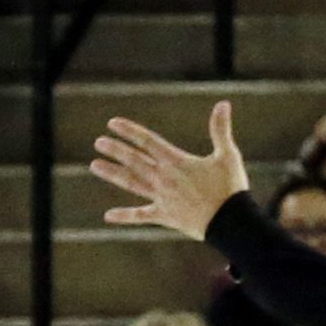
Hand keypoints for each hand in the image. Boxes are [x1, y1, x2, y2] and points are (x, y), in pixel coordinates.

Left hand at [91, 101, 250, 240]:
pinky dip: (125, 215)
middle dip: (116, 150)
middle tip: (98, 142)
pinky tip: (108, 216)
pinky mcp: (165, 216)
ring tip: (95, 166)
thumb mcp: (228, 155)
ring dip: (113, 174)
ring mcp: (162, 198)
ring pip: (132, 183)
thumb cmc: (230, 187)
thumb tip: (223, 103)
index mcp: (177, 162)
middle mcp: (164, 178)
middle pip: (135, 161)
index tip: (112, 123)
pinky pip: (141, 215)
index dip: (130, 131)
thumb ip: (221, 129)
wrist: (230, 221)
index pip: (148, 141)